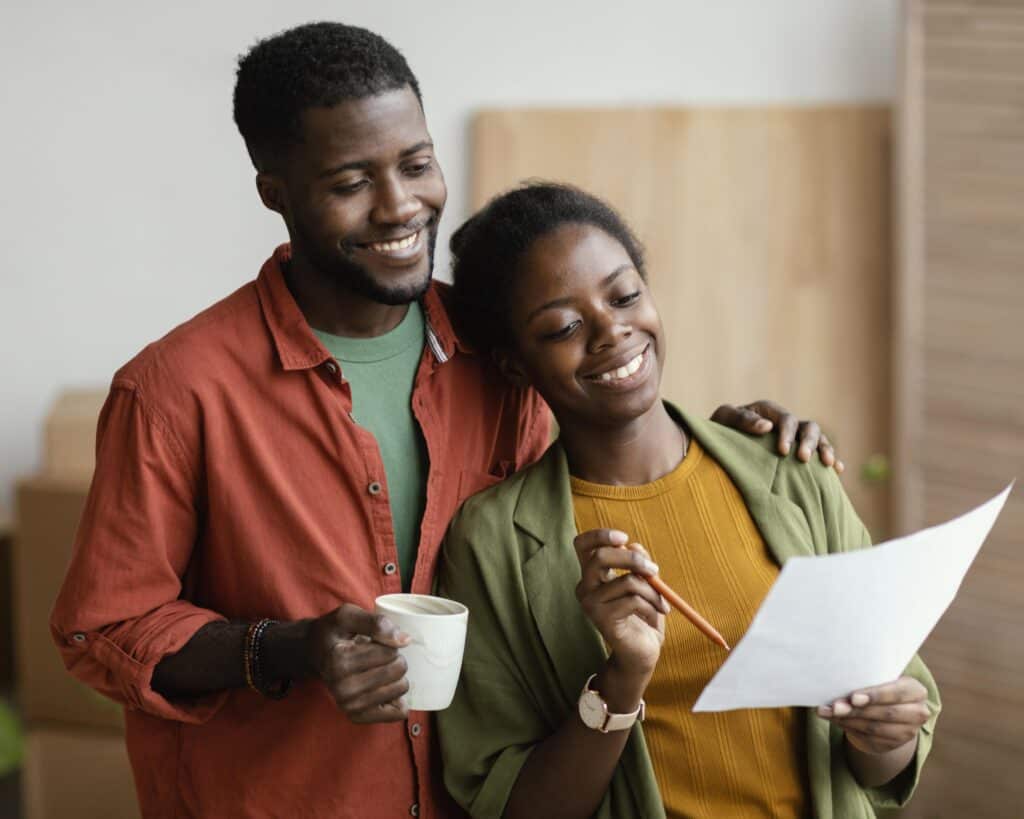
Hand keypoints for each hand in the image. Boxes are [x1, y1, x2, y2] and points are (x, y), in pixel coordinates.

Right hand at [305, 603, 410, 723]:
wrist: (315, 653)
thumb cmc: (334, 632)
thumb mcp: (348, 615)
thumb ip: (376, 623)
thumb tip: (404, 640)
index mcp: (339, 662)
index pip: (390, 651)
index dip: (387, 642)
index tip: (371, 641)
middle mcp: (342, 688)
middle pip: (398, 669)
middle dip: (394, 658)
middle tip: (376, 655)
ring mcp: (350, 706)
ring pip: (401, 689)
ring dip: (395, 676)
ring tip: (376, 669)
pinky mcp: (358, 717)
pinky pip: (398, 712)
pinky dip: (397, 698)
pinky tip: (382, 687)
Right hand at [573, 529, 667, 679]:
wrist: (642, 652)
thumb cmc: (642, 615)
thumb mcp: (644, 583)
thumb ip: (638, 562)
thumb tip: (633, 545)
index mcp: (592, 575)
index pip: (582, 545)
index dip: (599, 535)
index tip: (623, 537)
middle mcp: (585, 587)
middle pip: (600, 557)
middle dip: (632, 559)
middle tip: (654, 570)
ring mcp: (591, 604)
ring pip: (627, 581)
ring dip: (652, 591)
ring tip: (660, 604)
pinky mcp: (602, 620)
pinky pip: (634, 601)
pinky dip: (651, 606)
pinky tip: (653, 616)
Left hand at [710, 399, 842, 471]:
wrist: (718, 444)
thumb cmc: (719, 429)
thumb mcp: (724, 419)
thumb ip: (742, 419)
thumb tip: (767, 427)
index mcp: (768, 411)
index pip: (785, 419)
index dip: (787, 434)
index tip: (783, 451)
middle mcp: (785, 423)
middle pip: (808, 427)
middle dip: (809, 442)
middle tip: (803, 459)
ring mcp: (794, 437)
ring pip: (818, 438)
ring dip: (825, 449)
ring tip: (829, 465)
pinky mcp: (797, 452)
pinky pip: (819, 453)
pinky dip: (831, 459)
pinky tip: (837, 471)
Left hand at [817, 676, 929, 754]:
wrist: (888, 709)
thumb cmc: (880, 685)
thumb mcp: (880, 679)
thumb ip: (867, 680)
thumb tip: (840, 681)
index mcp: (916, 691)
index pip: (897, 693)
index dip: (875, 696)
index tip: (854, 697)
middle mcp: (918, 713)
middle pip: (885, 713)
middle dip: (857, 710)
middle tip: (835, 707)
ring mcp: (908, 732)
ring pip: (875, 728)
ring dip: (848, 720)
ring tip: (828, 712)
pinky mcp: (894, 744)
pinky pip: (869, 737)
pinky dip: (848, 727)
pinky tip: (834, 720)